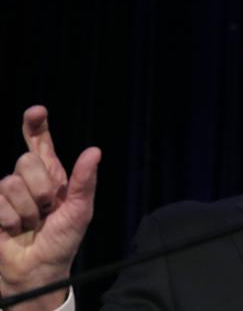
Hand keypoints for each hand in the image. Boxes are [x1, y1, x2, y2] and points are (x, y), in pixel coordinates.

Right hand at [0, 106, 100, 309]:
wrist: (39, 270)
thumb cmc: (63, 241)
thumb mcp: (80, 211)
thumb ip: (85, 180)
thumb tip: (94, 151)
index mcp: (51, 176)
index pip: (39, 143)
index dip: (35, 125)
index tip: (36, 112)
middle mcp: (27, 181)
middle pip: (26, 160)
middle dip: (41, 187)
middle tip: (48, 209)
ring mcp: (6, 194)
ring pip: (10, 183)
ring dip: (26, 209)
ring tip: (32, 224)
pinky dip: (10, 221)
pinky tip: (13, 231)